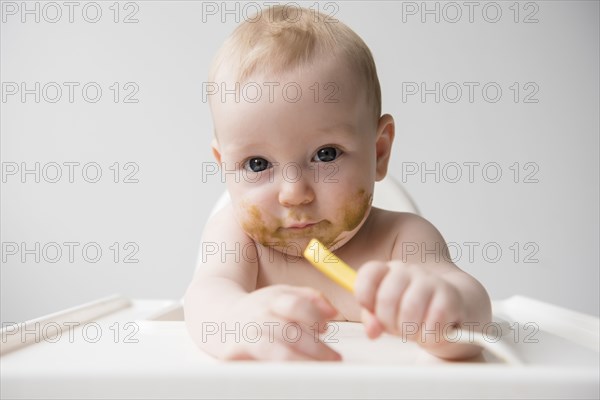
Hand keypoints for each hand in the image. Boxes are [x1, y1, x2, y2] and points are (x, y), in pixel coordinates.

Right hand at [220, 285, 341, 360]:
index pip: (295, 305)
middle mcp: (259, 317)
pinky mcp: (235, 357)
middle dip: (315, 347)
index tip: (327, 328)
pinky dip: (276, 372)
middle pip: (289, 331)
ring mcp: (246, 337)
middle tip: (334, 358)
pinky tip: (291, 376)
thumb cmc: (262, 310)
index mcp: (273, 299)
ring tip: (317, 369)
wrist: (222, 318)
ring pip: (275, 352)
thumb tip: (332, 312)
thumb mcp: (285, 295)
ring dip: (300, 361)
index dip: (314, 316)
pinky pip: (258, 368)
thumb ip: (311, 299)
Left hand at [354, 261, 465, 345]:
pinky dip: (429, 336)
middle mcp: (408, 271)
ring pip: (409, 309)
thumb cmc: (418, 313)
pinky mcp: (450, 297)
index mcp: (389, 271)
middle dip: (389, 322)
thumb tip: (372, 329)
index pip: (368, 273)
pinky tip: (432, 333)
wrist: (460, 311)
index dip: (365, 297)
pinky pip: (433, 321)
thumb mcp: (389, 316)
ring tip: (416, 331)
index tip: (372, 312)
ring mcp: (430, 281)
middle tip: (399, 328)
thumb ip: (373, 319)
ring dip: (410, 330)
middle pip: (386, 298)